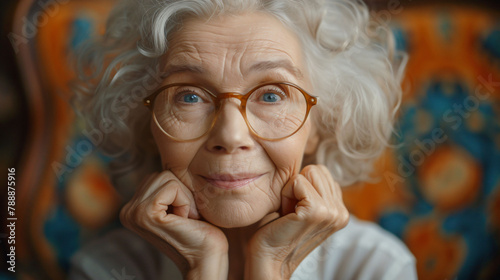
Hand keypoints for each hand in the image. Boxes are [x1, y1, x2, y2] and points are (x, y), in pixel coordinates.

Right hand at [120, 171, 227, 279]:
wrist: (206, 259)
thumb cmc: (201, 232)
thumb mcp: (181, 203)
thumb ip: (170, 186)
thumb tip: (174, 155)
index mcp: (133, 207)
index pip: (159, 175)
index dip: (180, 191)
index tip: (184, 216)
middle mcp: (128, 211)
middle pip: (161, 173)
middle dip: (182, 192)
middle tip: (186, 218)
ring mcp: (133, 213)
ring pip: (166, 177)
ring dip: (184, 197)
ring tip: (185, 219)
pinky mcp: (144, 214)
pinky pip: (171, 187)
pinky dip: (185, 201)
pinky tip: (185, 220)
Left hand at [245, 165, 348, 279]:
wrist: (269, 258)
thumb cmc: (279, 230)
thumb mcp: (303, 207)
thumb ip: (314, 189)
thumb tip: (312, 167)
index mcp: (341, 211)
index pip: (322, 172)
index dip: (302, 187)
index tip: (296, 210)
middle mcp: (341, 212)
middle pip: (317, 169)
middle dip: (298, 186)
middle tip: (291, 211)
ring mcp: (331, 213)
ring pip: (309, 172)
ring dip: (292, 190)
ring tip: (289, 213)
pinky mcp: (316, 212)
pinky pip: (298, 181)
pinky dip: (286, 194)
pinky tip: (285, 214)